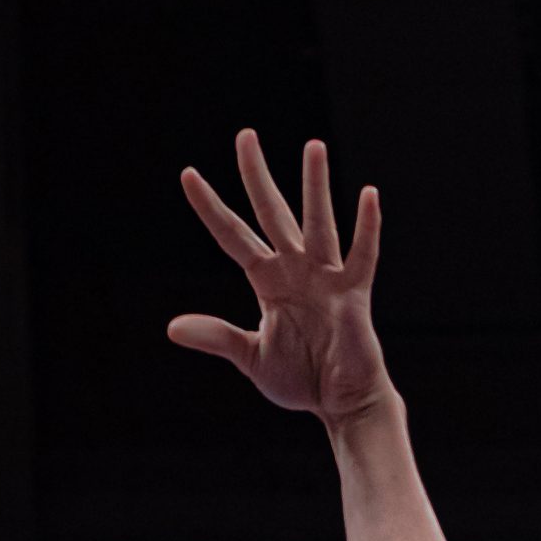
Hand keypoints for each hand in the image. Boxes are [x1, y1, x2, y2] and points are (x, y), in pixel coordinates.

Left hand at [168, 129, 389, 429]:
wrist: (342, 404)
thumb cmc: (302, 380)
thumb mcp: (252, 357)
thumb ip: (218, 336)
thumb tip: (172, 328)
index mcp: (268, 282)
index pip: (233, 235)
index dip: (210, 208)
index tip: (188, 175)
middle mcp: (295, 270)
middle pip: (271, 213)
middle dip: (256, 176)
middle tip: (245, 136)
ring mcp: (326, 278)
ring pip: (317, 223)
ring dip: (314, 186)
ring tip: (312, 146)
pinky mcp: (354, 295)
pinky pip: (362, 255)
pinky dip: (367, 227)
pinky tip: (369, 195)